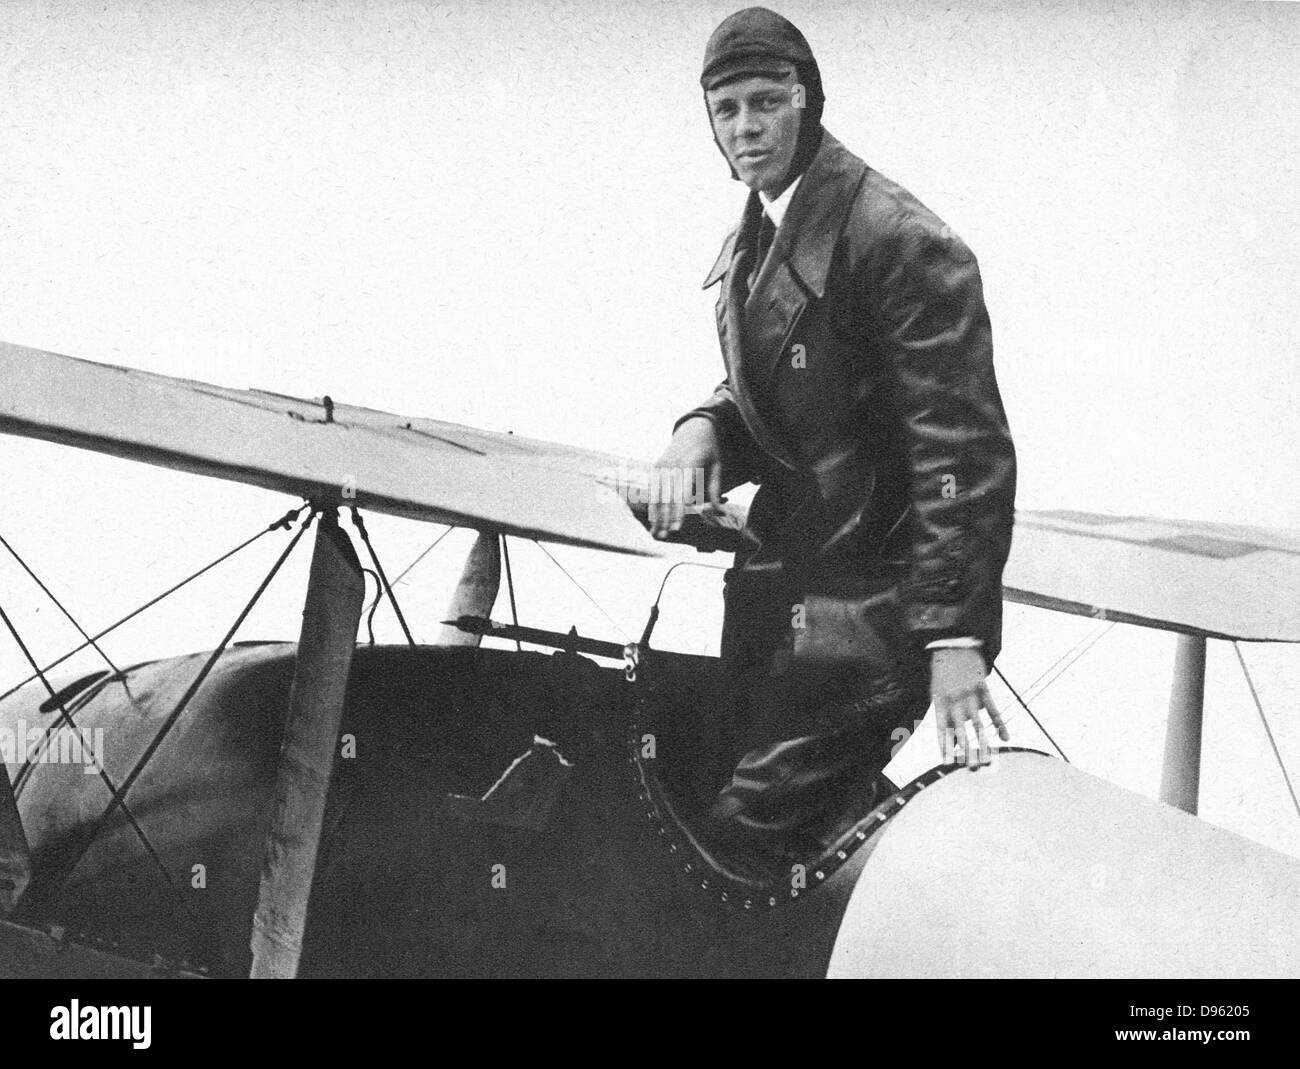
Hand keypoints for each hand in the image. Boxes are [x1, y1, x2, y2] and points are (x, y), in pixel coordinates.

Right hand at [647, 417, 725, 538]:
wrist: (695, 428)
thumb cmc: (710, 450)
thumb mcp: (717, 467)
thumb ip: (714, 489)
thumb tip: (717, 511)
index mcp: (689, 466)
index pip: (682, 494)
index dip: (679, 513)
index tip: (678, 529)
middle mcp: (673, 465)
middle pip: (667, 497)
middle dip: (665, 519)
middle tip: (664, 537)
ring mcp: (662, 465)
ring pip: (657, 495)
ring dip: (656, 515)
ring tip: (656, 533)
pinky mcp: (657, 466)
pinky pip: (653, 489)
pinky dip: (652, 504)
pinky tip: (652, 519)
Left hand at [931, 646, 1007, 768]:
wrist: (952, 645)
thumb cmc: (942, 673)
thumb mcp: (937, 692)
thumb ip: (946, 715)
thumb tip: (953, 741)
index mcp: (940, 701)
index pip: (942, 729)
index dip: (945, 746)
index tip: (947, 763)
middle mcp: (954, 700)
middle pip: (961, 730)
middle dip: (966, 750)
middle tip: (973, 768)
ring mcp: (970, 694)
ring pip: (978, 723)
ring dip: (983, 742)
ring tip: (988, 759)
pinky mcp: (983, 688)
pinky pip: (993, 709)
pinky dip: (999, 724)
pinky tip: (1005, 738)